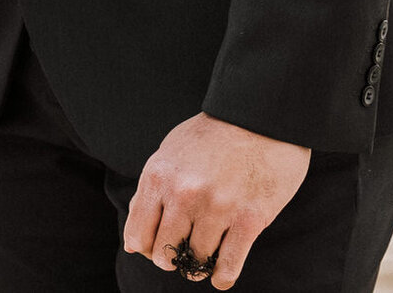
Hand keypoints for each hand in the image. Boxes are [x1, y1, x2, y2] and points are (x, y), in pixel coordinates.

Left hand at [123, 113, 310, 286]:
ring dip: (198, 266)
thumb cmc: (211, 135)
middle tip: (180, 256)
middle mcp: (184, 195)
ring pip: (197, 259)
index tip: (154, 249)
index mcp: (159, 177)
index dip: (144, 248)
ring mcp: (217, 209)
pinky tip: (219, 276)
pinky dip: (221, 277)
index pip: (138, 233)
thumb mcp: (169, 153)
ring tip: (201, 263)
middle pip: (166, 252)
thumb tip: (134, 234)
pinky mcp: (250, 219)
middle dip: (171, 259)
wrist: (259, 116)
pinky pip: (228, 264)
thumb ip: (151, 190)